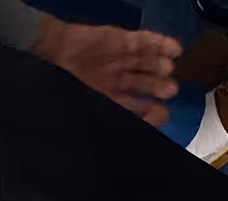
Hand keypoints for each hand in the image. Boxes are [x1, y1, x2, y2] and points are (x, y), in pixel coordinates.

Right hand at [32, 20, 180, 125]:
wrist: (53, 53)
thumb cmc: (64, 84)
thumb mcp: (87, 107)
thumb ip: (111, 117)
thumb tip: (133, 132)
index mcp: (107, 100)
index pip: (134, 109)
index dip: (149, 113)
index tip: (162, 116)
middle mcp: (117, 80)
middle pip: (144, 84)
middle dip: (157, 88)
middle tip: (170, 90)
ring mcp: (120, 59)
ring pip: (146, 63)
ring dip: (158, 66)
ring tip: (169, 69)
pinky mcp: (121, 40)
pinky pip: (144, 41)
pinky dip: (160, 44)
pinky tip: (175, 49)